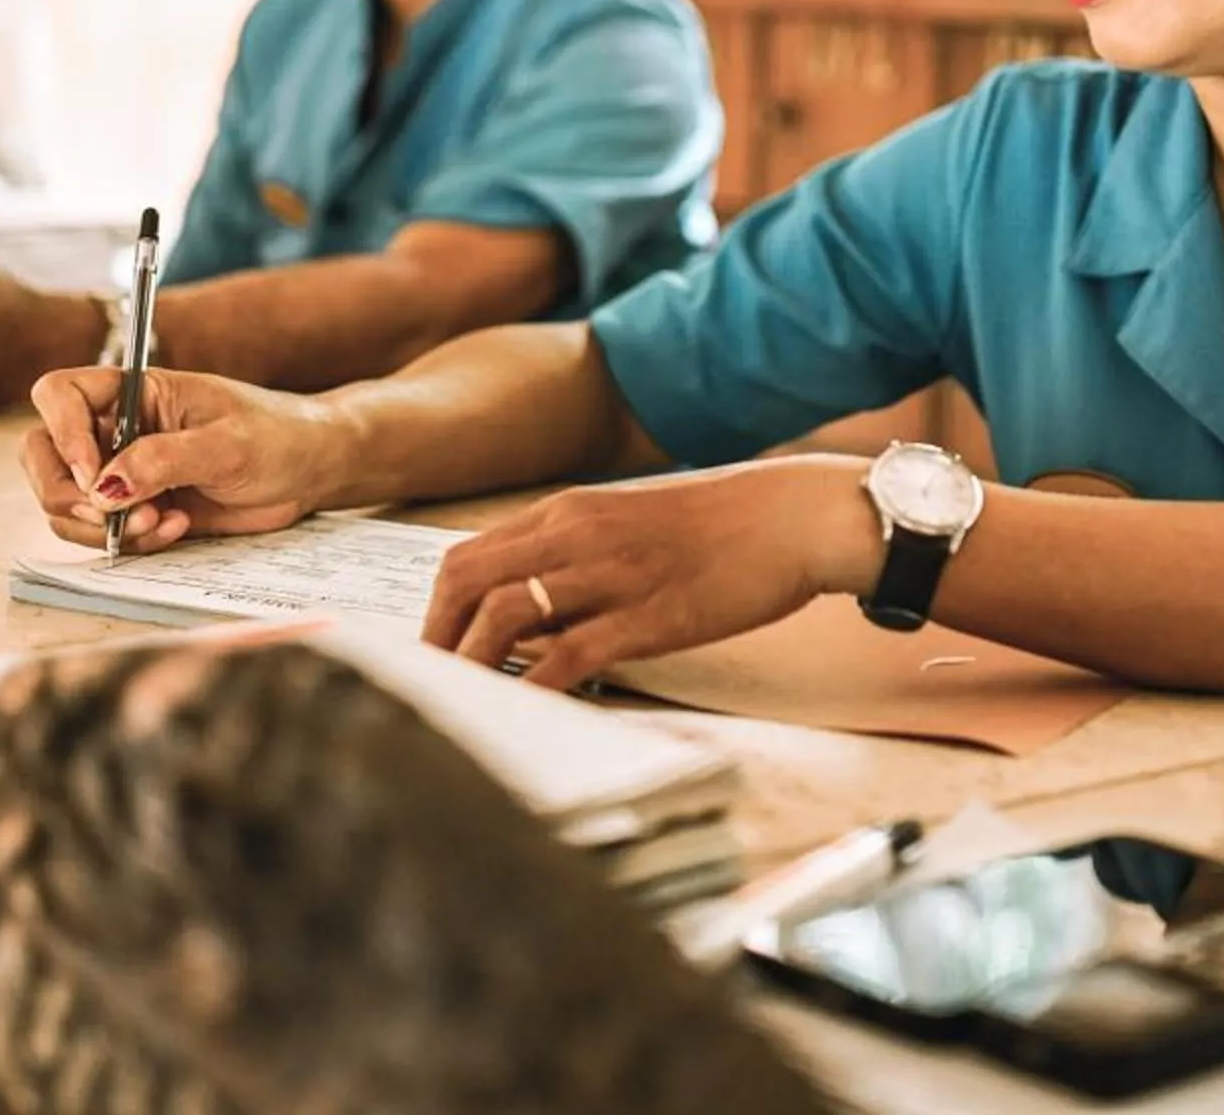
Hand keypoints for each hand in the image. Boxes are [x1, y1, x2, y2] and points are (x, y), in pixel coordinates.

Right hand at [20, 366, 354, 553]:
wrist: (311, 470)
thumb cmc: (278, 436)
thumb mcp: (226, 444)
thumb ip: (163, 460)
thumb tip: (105, 487)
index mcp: (134, 392)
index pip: (59, 394)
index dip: (62, 433)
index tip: (97, 474)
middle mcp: (118, 428)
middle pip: (43, 456)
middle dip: (66, 494)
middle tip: (110, 517)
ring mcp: (123, 471)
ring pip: (66, 503)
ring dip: (101, 525)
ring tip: (161, 522)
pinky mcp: (137, 508)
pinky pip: (102, 532)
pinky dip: (127, 540)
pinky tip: (175, 529)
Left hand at [421, 457, 879, 689]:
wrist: (794, 517)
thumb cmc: (721, 528)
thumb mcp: (630, 526)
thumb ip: (576, 561)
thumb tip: (528, 618)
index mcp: (568, 513)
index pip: (466, 557)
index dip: (435, 612)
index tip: (432, 653)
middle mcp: (576, 535)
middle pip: (465, 581)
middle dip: (434, 639)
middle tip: (429, 686)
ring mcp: (611, 574)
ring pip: (504, 615)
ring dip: (470, 664)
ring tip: (462, 705)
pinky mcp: (649, 615)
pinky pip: (570, 654)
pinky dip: (537, 685)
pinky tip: (529, 711)